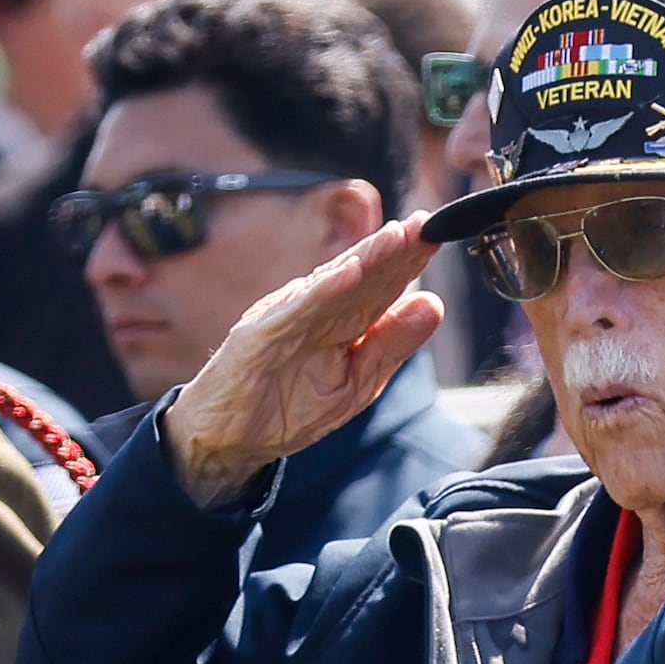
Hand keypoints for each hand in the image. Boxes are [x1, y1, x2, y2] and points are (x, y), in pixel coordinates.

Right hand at [161, 223, 445, 510]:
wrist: (225, 440)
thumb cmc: (285, 408)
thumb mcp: (355, 383)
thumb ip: (391, 344)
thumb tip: (433, 306)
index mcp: (337, 320)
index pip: (379, 285)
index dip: (408, 261)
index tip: (439, 236)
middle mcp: (312, 310)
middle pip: (360, 275)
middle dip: (394, 249)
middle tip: (427, 223)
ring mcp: (285, 319)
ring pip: (332, 284)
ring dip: (366, 258)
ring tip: (397, 236)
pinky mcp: (259, 336)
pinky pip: (296, 311)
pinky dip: (322, 291)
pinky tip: (349, 272)